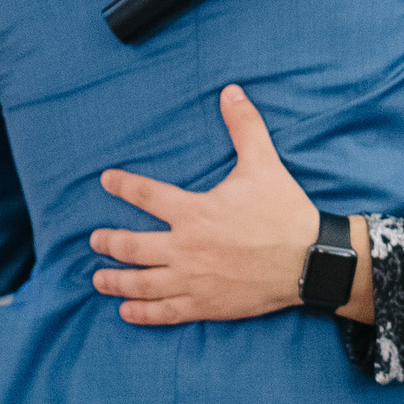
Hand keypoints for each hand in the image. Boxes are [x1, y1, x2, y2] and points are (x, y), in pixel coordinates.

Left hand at [91, 85, 371, 324]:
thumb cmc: (284, 212)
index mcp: (194, 212)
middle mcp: (185, 248)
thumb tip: (230, 91)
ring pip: (142, 282)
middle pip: (132, 246)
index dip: (122, 186)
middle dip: (109, 242)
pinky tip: (126, 312)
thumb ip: (244, 126)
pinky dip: (142, 313)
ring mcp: (193, 280)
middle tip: (94, 239)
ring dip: (115, 281)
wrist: (309, 261)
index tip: (106, 181)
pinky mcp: (206, 305)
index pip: (146, 195)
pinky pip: (165, 312)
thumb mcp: (264, 163)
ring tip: (97, 279)